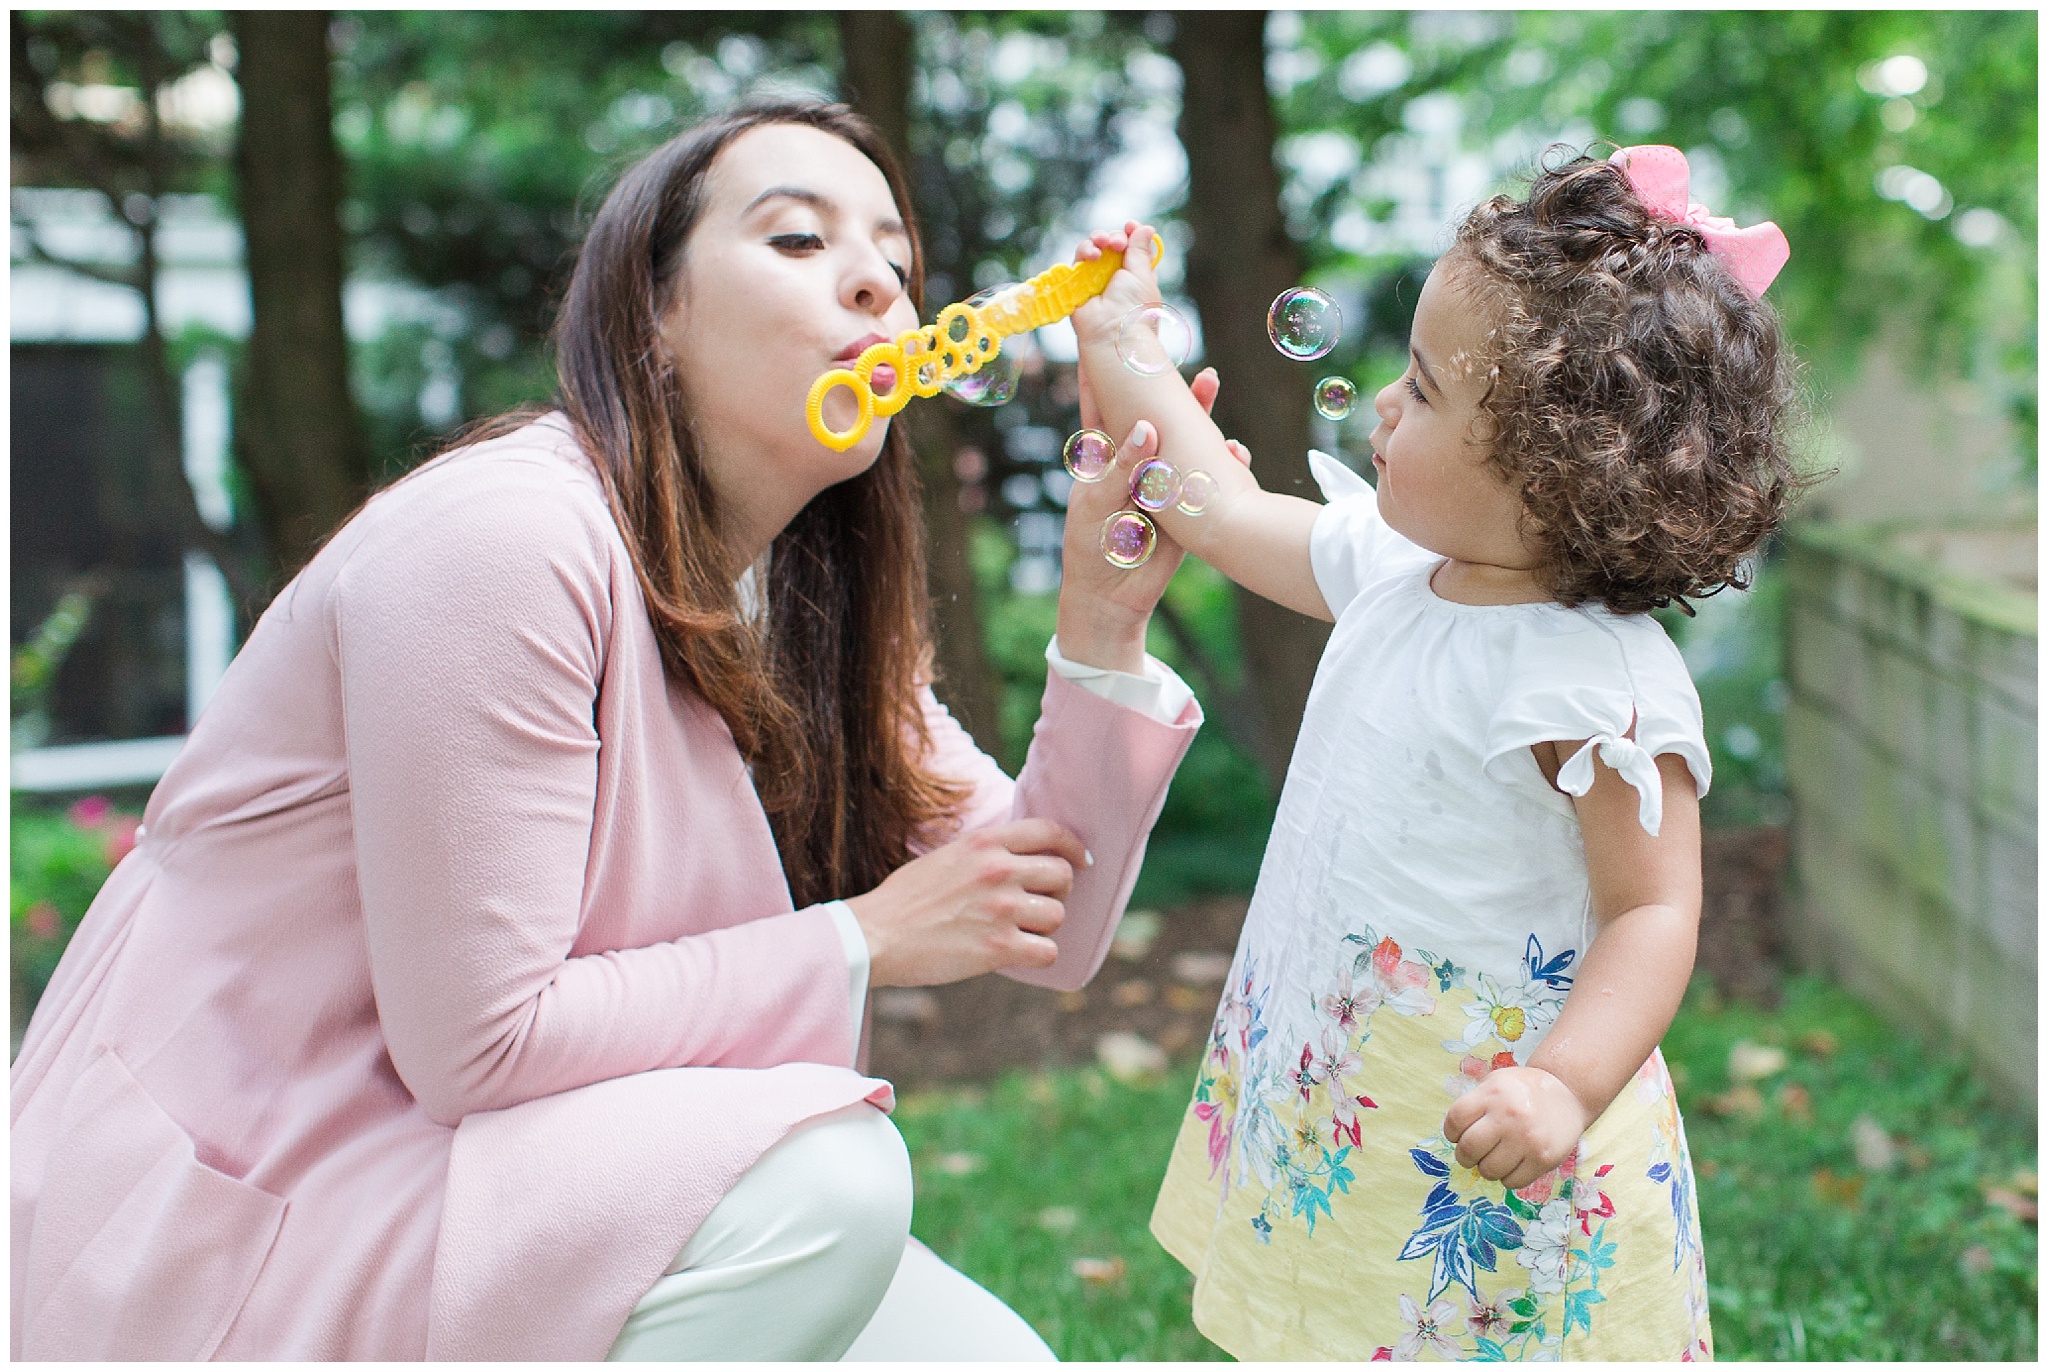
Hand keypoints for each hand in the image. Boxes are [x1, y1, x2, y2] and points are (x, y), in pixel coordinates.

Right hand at [843, 819, 1090, 986]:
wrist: (876, 935)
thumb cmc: (905, 900)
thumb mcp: (947, 857)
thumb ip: (985, 854)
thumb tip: (1019, 860)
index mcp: (985, 843)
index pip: (1049, 831)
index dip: (1073, 846)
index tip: (1082, 861)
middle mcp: (999, 870)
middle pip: (1062, 875)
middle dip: (1057, 893)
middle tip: (1038, 905)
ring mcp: (1001, 909)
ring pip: (1057, 916)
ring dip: (1043, 927)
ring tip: (1017, 932)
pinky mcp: (999, 947)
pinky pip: (1048, 952)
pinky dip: (1038, 956)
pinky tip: (1017, 955)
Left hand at [1055, 286, 1251, 669]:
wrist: (1112, 597)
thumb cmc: (1089, 548)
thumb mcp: (1096, 504)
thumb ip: (1120, 466)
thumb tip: (1147, 426)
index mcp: (1100, 451)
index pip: (1101, 398)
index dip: (1104, 362)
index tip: (1111, 324)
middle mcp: (1132, 455)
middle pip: (1150, 404)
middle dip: (1162, 374)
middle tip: (1171, 336)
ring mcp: (1161, 474)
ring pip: (1183, 432)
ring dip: (1198, 409)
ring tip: (1209, 380)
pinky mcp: (1186, 497)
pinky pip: (1208, 471)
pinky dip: (1223, 458)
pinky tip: (1234, 449)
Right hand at [1070, 221, 1165, 348]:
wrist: (1111, 334)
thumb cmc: (1133, 308)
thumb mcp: (1142, 274)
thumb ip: (1140, 249)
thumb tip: (1145, 228)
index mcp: (1137, 275)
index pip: (1133, 247)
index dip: (1131, 233)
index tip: (1130, 226)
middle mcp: (1116, 276)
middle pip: (1112, 244)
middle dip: (1115, 237)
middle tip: (1117, 243)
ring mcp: (1096, 279)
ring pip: (1094, 248)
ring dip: (1098, 240)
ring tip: (1102, 244)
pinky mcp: (1078, 283)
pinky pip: (1079, 259)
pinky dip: (1085, 251)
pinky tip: (1093, 254)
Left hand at [1441, 1065, 1591, 1191]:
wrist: (1569, 1094)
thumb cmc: (1524, 1090)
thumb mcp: (1496, 1083)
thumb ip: (1475, 1104)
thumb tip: (1455, 1137)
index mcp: (1492, 1094)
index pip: (1455, 1121)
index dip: (1451, 1133)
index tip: (1457, 1136)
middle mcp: (1509, 1116)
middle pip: (1468, 1149)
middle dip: (1464, 1156)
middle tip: (1471, 1154)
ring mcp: (1527, 1139)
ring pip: (1488, 1171)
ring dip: (1486, 1168)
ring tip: (1495, 1158)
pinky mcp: (1543, 1159)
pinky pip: (1512, 1182)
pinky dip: (1507, 1178)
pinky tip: (1513, 1164)